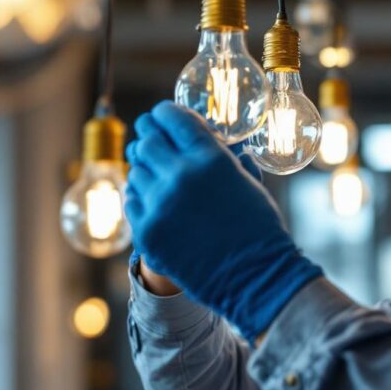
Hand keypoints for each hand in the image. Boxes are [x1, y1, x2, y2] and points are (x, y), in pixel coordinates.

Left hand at [125, 101, 322, 341]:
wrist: (253, 276)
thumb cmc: (258, 227)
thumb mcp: (249, 182)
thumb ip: (229, 158)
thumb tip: (221, 142)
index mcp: (209, 158)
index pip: (173, 119)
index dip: (164, 113)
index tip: (162, 114)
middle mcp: (180, 176)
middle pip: (148, 140)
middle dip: (148, 133)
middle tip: (150, 134)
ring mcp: (159, 205)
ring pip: (136, 170)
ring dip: (145, 166)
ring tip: (154, 169)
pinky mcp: (147, 231)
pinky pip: (132, 200)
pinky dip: (141, 195)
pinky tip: (151, 196)